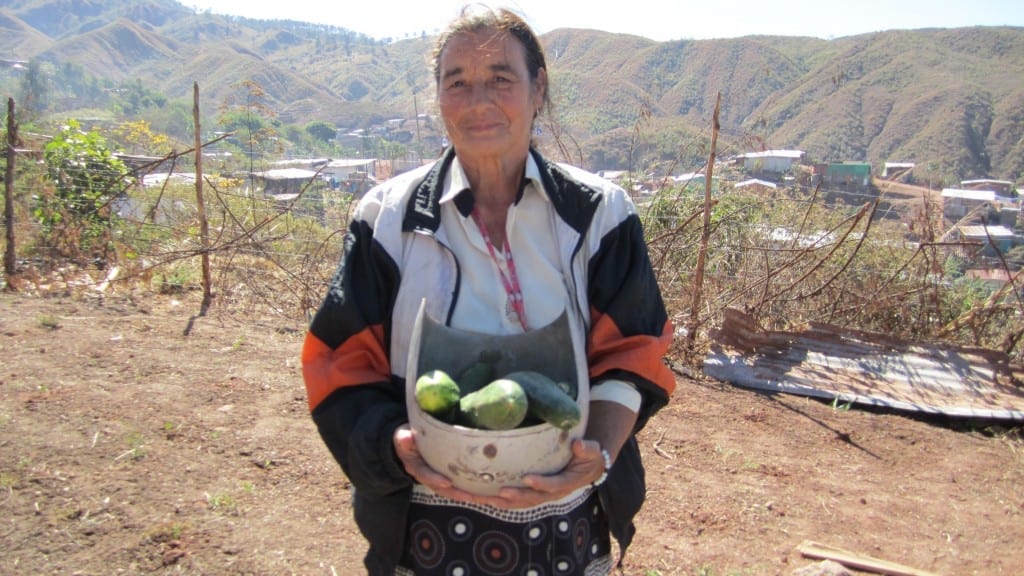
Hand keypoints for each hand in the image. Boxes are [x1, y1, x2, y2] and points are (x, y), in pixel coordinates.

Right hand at [393, 424, 488, 503]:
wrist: (409, 443)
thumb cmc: (407, 438)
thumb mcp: (402, 437)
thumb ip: (403, 439)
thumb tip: (405, 437)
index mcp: (416, 467)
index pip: (424, 475)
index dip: (434, 479)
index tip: (447, 482)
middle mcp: (428, 477)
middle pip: (443, 489)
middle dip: (458, 494)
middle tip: (472, 497)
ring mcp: (438, 479)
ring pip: (454, 491)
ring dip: (470, 495)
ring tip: (485, 498)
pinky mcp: (449, 478)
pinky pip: (461, 486)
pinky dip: (474, 490)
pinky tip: (489, 491)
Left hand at [475, 438, 605, 508]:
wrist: (588, 467)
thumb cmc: (588, 456)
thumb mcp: (592, 451)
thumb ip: (587, 449)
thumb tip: (578, 445)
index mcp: (567, 482)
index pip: (554, 485)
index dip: (542, 484)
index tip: (529, 479)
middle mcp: (553, 492)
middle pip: (533, 498)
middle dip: (517, 496)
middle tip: (502, 491)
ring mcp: (542, 495)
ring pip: (521, 503)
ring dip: (503, 502)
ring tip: (486, 499)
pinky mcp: (533, 493)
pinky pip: (516, 500)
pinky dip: (500, 501)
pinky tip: (483, 497)